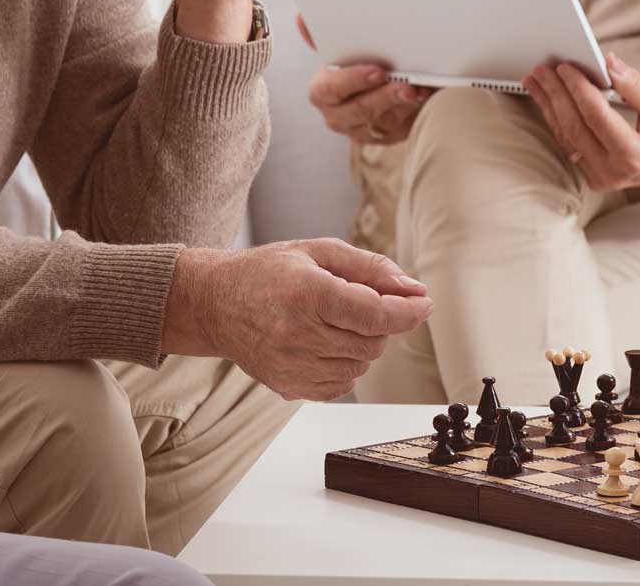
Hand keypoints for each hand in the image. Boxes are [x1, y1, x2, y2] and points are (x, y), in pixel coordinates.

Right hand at [163, 238, 433, 400]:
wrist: (215, 303)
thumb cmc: (267, 271)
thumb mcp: (318, 251)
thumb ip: (370, 267)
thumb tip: (412, 289)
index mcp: (308, 294)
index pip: (376, 314)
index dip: (408, 311)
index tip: (424, 303)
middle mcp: (298, 334)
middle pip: (373, 342)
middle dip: (381, 323)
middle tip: (361, 302)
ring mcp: (292, 366)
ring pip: (360, 366)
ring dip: (362, 344)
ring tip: (334, 320)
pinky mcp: (288, 387)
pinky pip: (340, 385)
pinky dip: (345, 365)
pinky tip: (324, 343)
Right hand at [298, 14, 432, 143]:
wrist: (365, 91)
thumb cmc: (349, 68)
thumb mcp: (336, 53)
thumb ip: (321, 37)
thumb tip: (302, 18)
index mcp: (322, 92)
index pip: (330, 90)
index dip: (353, 81)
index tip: (377, 71)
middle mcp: (338, 116)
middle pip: (360, 110)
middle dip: (385, 97)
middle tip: (407, 86)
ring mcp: (362, 130)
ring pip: (384, 121)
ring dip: (405, 105)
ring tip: (422, 89)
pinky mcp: (385, 137)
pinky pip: (401, 127)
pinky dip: (415, 110)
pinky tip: (426, 95)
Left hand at [523, 53, 639, 192]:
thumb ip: (635, 85)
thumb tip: (608, 63)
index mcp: (633, 155)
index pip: (596, 116)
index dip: (578, 88)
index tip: (565, 67)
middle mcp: (613, 171)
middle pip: (574, 127)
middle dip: (555, 95)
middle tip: (542, 71)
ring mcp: (600, 177)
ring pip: (565, 137)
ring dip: (548, 106)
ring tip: (536, 82)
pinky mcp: (593, 175)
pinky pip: (569, 145)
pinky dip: (557, 120)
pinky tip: (548, 101)